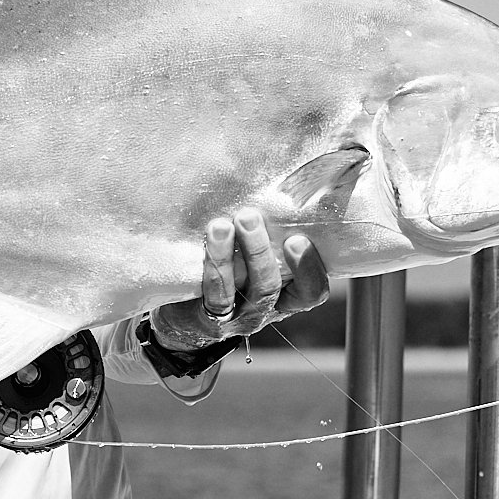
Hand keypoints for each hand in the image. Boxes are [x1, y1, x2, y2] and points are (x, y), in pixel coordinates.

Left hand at [149, 209, 329, 351]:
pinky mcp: (210, 319)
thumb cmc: (230, 275)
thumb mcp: (253, 258)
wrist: (186, 316)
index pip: (312, 290)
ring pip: (243, 291)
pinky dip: (213, 267)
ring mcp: (238, 317)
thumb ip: (270, 234)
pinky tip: (208, 242)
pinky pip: (215, 296)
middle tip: (248, 217)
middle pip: (272, 286)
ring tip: (221, 225)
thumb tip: (279, 180)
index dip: (310, 269)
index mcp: (286, 295)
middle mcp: (266, 310)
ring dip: (232, 255)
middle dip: (261, 251)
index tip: (298, 239)